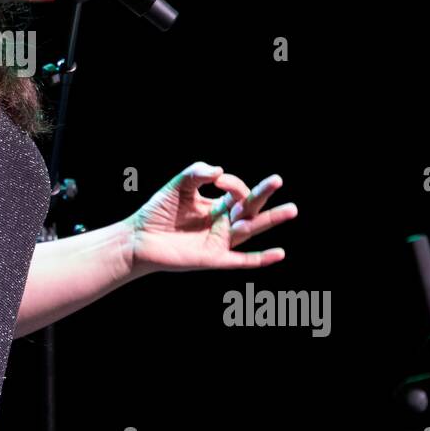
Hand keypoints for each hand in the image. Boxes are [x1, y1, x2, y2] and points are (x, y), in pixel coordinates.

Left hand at [127, 161, 298, 274]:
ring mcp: (220, 241)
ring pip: (251, 229)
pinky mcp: (213, 258)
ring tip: (292, 209)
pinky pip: (241, 260)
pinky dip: (260, 258)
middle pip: (250, 207)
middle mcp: (222, 223)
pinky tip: (279, 253)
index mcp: (216, 206)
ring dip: (271, 220)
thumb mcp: (178, 186)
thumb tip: (220, 171)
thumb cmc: (157, 212)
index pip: (236, 192)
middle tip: (278, 179)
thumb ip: (197, 173)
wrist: (138, 238)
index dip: (232, 183)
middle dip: (264, 194)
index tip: (217, 179)